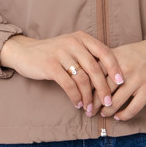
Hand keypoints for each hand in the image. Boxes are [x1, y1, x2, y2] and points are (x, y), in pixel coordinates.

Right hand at [0, 31, 124, 114]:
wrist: (24, 52)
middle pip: (95, 68)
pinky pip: (68, 84)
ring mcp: (61, 53)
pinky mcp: (50, 65)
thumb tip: (110, 74)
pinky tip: (78, 103)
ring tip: (90, 108)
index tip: (121, 82)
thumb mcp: (71, 47)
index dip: (115, 68)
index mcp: (82, 38)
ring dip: (88, 97)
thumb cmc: (53, 53)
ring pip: (82, 78)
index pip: (104, 52)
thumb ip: (88, 56)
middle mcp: (73, 43)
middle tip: (108, 103)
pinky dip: (75, 96)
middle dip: (103, 88)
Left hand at [90, 30, 145, 121]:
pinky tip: (118, 116)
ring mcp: (137, 81)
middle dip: (93, 103)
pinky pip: (132, 108)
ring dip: (106, 111)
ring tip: (102, 113)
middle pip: (102, 91)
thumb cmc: (141, 52)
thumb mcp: (121, 50)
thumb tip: (86, 71)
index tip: (80, 96)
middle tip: (88, 110)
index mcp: (115, 58)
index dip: (85, 88)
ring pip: (115, 102)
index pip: (94, 75)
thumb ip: (106, 61)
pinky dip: (123, 115)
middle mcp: (124, 69)